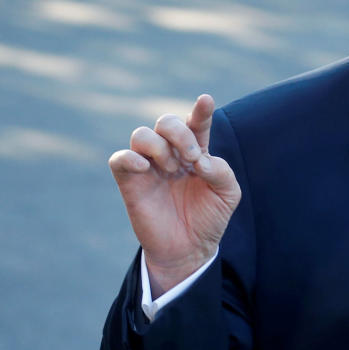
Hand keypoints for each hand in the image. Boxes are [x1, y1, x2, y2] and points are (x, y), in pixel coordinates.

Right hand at [109, 94, 240, 296]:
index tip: (206, 100)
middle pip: (166, 121)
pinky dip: (131, 158)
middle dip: (180, 133)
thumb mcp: (228, 194)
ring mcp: (149, 166)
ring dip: (159, 147)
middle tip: (192, 157)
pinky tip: (146, 168)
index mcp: (197, 152)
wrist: (190, 249)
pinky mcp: (130, 182)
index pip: (196, 123)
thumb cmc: (210, 217)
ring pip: (141, 134)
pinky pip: (119, 158)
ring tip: (172, 168)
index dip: (201, 110)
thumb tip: (199, 160)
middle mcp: (171, 154)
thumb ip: (221, 171)